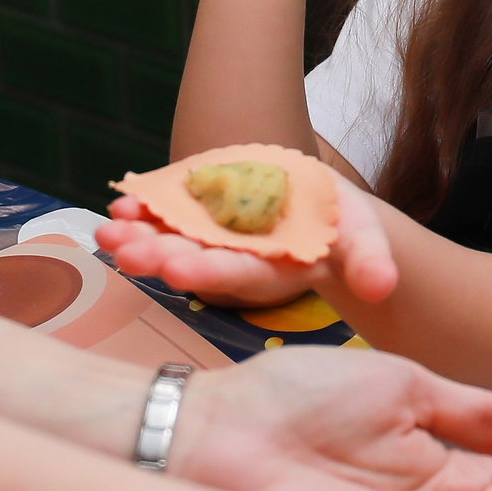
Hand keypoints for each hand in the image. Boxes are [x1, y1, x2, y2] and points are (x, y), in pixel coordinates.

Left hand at [99, 170, 396, 308]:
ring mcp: (213, 236)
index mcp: (270, 272)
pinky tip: (120, 205)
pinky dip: (143, 210)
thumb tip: (384, 285)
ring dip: (137, 237)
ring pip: (170, 239)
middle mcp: (234, 258)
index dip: (209, 273)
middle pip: (192, 260)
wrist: (324, 211)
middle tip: (126, 254)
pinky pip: (168, 213)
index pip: (236, 275)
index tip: (179, 269)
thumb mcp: (366, 242)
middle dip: (158, 257)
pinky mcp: (203, 212)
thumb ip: (371, 263)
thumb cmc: (346, 231)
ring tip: (107, 232)